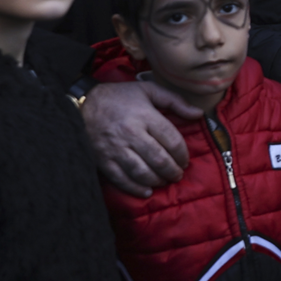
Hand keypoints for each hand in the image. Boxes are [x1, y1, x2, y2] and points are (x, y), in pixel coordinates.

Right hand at [83, 81, 196, 196]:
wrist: (81, 104)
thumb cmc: (119, 97)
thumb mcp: (148, 90)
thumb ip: (175, 101)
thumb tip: (199, 113)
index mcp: (144, 115)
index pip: (171, 140)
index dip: (183, 154)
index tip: (185, 160)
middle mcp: (131, 133)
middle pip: (159, 159)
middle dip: (173, 170)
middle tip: (178, 174)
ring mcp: (115, 148)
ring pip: (142, 172)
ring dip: (157, 180)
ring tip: (164, 180)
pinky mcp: (103, 160)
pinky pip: (121, 179)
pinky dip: (135, 188)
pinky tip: (146, 190)